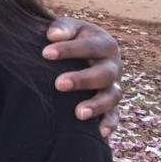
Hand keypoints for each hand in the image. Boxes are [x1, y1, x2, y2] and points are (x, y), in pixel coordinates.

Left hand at [43, 17, 121, 138]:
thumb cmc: (68, 38)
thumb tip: (52, 35)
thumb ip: (62, 28)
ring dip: (96, 105)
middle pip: (104, 74)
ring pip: (111, 97)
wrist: (74, 52)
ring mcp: (112, 86)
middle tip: (58, 84)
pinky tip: (99, 133)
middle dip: (82, 80)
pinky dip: (108, 124)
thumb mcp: (67, 28)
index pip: (90, 46)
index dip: (69, 50)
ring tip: (78, 114)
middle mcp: (112, 66)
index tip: (45, 53)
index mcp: (104, 44)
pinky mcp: (110, 105)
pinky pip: (114, 117)